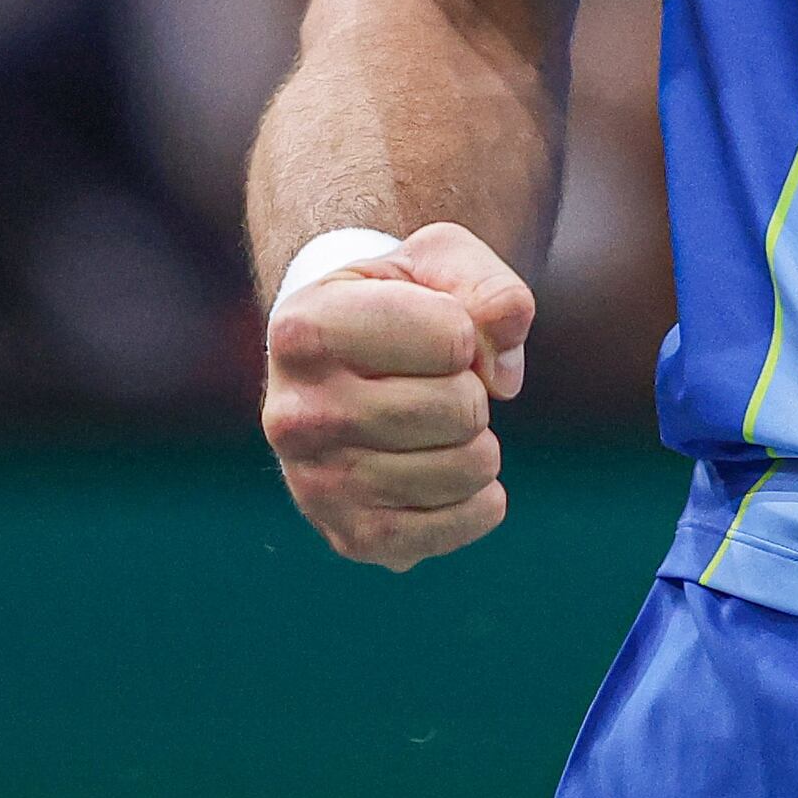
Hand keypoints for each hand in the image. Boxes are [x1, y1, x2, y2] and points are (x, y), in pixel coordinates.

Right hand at [260, 222, 536, 568]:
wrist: (341, 364)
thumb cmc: (397, 300)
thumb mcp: (436, 259)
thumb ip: (487, 287)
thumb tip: (503, 372)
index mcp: (303, 329)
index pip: (452, 337)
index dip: (466, 329)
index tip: (433, 327)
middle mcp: (293, 414)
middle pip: (461, 408)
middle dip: (473, 389)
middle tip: (436, 382)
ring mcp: (316, 485)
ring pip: (467, 469)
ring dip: (478, 442)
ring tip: (438, 425)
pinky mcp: (352, 537)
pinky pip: (456, 527)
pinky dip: (479, 501)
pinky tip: (449, 473)